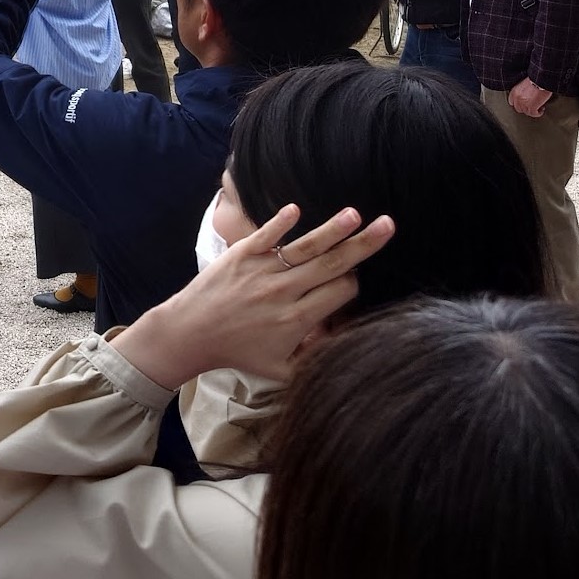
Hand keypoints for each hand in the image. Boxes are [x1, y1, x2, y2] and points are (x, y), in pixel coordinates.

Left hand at [111, 203, 395, 389]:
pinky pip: (264, 236)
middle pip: (331, 264)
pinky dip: (279, 223)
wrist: (190, 332)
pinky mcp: (240, 254)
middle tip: (388, 225)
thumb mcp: (281, 369)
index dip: (353, 282)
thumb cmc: (238, 352)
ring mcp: (261, 271)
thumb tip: (345, 342)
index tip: (353, 278)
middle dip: (363, 245)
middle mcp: (283, 293)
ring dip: (331, 230)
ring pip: (304, 248)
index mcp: (296, 320)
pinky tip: (296, 209)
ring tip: (356, 214)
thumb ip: (315, 359)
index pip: (340, 291)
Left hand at [508, 78, 552, 117]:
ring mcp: (523, 103)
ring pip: (526, 112)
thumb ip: (522, 92)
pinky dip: (538, 113)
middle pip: (519, 108)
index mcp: (514, 92)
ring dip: (533, 111)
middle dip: (526, 108)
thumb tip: (526, 97)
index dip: (519, 104)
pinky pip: (533, 114)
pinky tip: (541, 110)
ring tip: (539, 107)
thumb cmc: (535, 79)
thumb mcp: (524, 85)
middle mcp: (517, 98)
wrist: (541, 80)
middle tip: (532, 106)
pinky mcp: (531, 107)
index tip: (524, 104)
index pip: (512, 102)